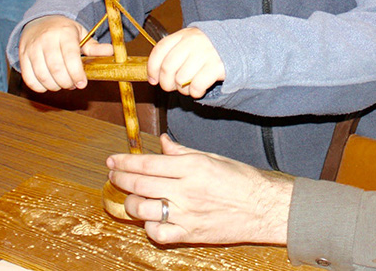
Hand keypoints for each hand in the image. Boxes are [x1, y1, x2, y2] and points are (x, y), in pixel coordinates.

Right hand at [19, 15, 112, 91]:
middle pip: (56, 69)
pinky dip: (39, 87)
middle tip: (74, 84)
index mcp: (64, 32)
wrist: (41, 20)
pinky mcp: (22, 56)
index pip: (70, 57)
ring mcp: (32, 48)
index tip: (82, 84)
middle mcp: (46, 39)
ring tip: (63, 84)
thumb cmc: (65, 31)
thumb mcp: (82, 34)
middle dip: (67, 82)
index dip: (77, 74)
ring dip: (55, 86)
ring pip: (42, 75)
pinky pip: (29, 78)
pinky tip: (49, 85)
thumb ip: (95, 47)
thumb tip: (112, 52)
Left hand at [107, 134, 293, 245]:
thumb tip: (163, 142)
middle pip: (141, 184)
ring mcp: (187, 214)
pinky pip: (159, 233)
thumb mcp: (212, 157)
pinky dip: (149, 227)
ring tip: (130, 196)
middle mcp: (186, 190)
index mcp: (192, 166)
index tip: (112, 160)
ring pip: (144, 210)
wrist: (263, 207)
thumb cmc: (241, 179)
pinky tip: (150, 219)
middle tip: (112, 175)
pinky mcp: (190, 234)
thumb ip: (183, 151)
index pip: (148, 163)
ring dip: (131, 202)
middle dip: (120, 179)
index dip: (125, 161)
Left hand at [147, 27, 224, 98]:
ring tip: (189, 86)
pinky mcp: (217, 66)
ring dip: (182, 89)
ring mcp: (205, 53)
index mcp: (184, 34)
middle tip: (171, 87)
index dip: (152, 68)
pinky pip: (196, 86)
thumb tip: (154, 76)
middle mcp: (193, 42)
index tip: (153, 79)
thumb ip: (174, 54)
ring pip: (181, 79)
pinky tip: (199, 89)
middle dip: (166, 83)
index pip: (160, 50)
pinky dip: (195, 92)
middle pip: (168, 67)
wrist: (239, 46)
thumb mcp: (191, 43)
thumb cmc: (209, 49)